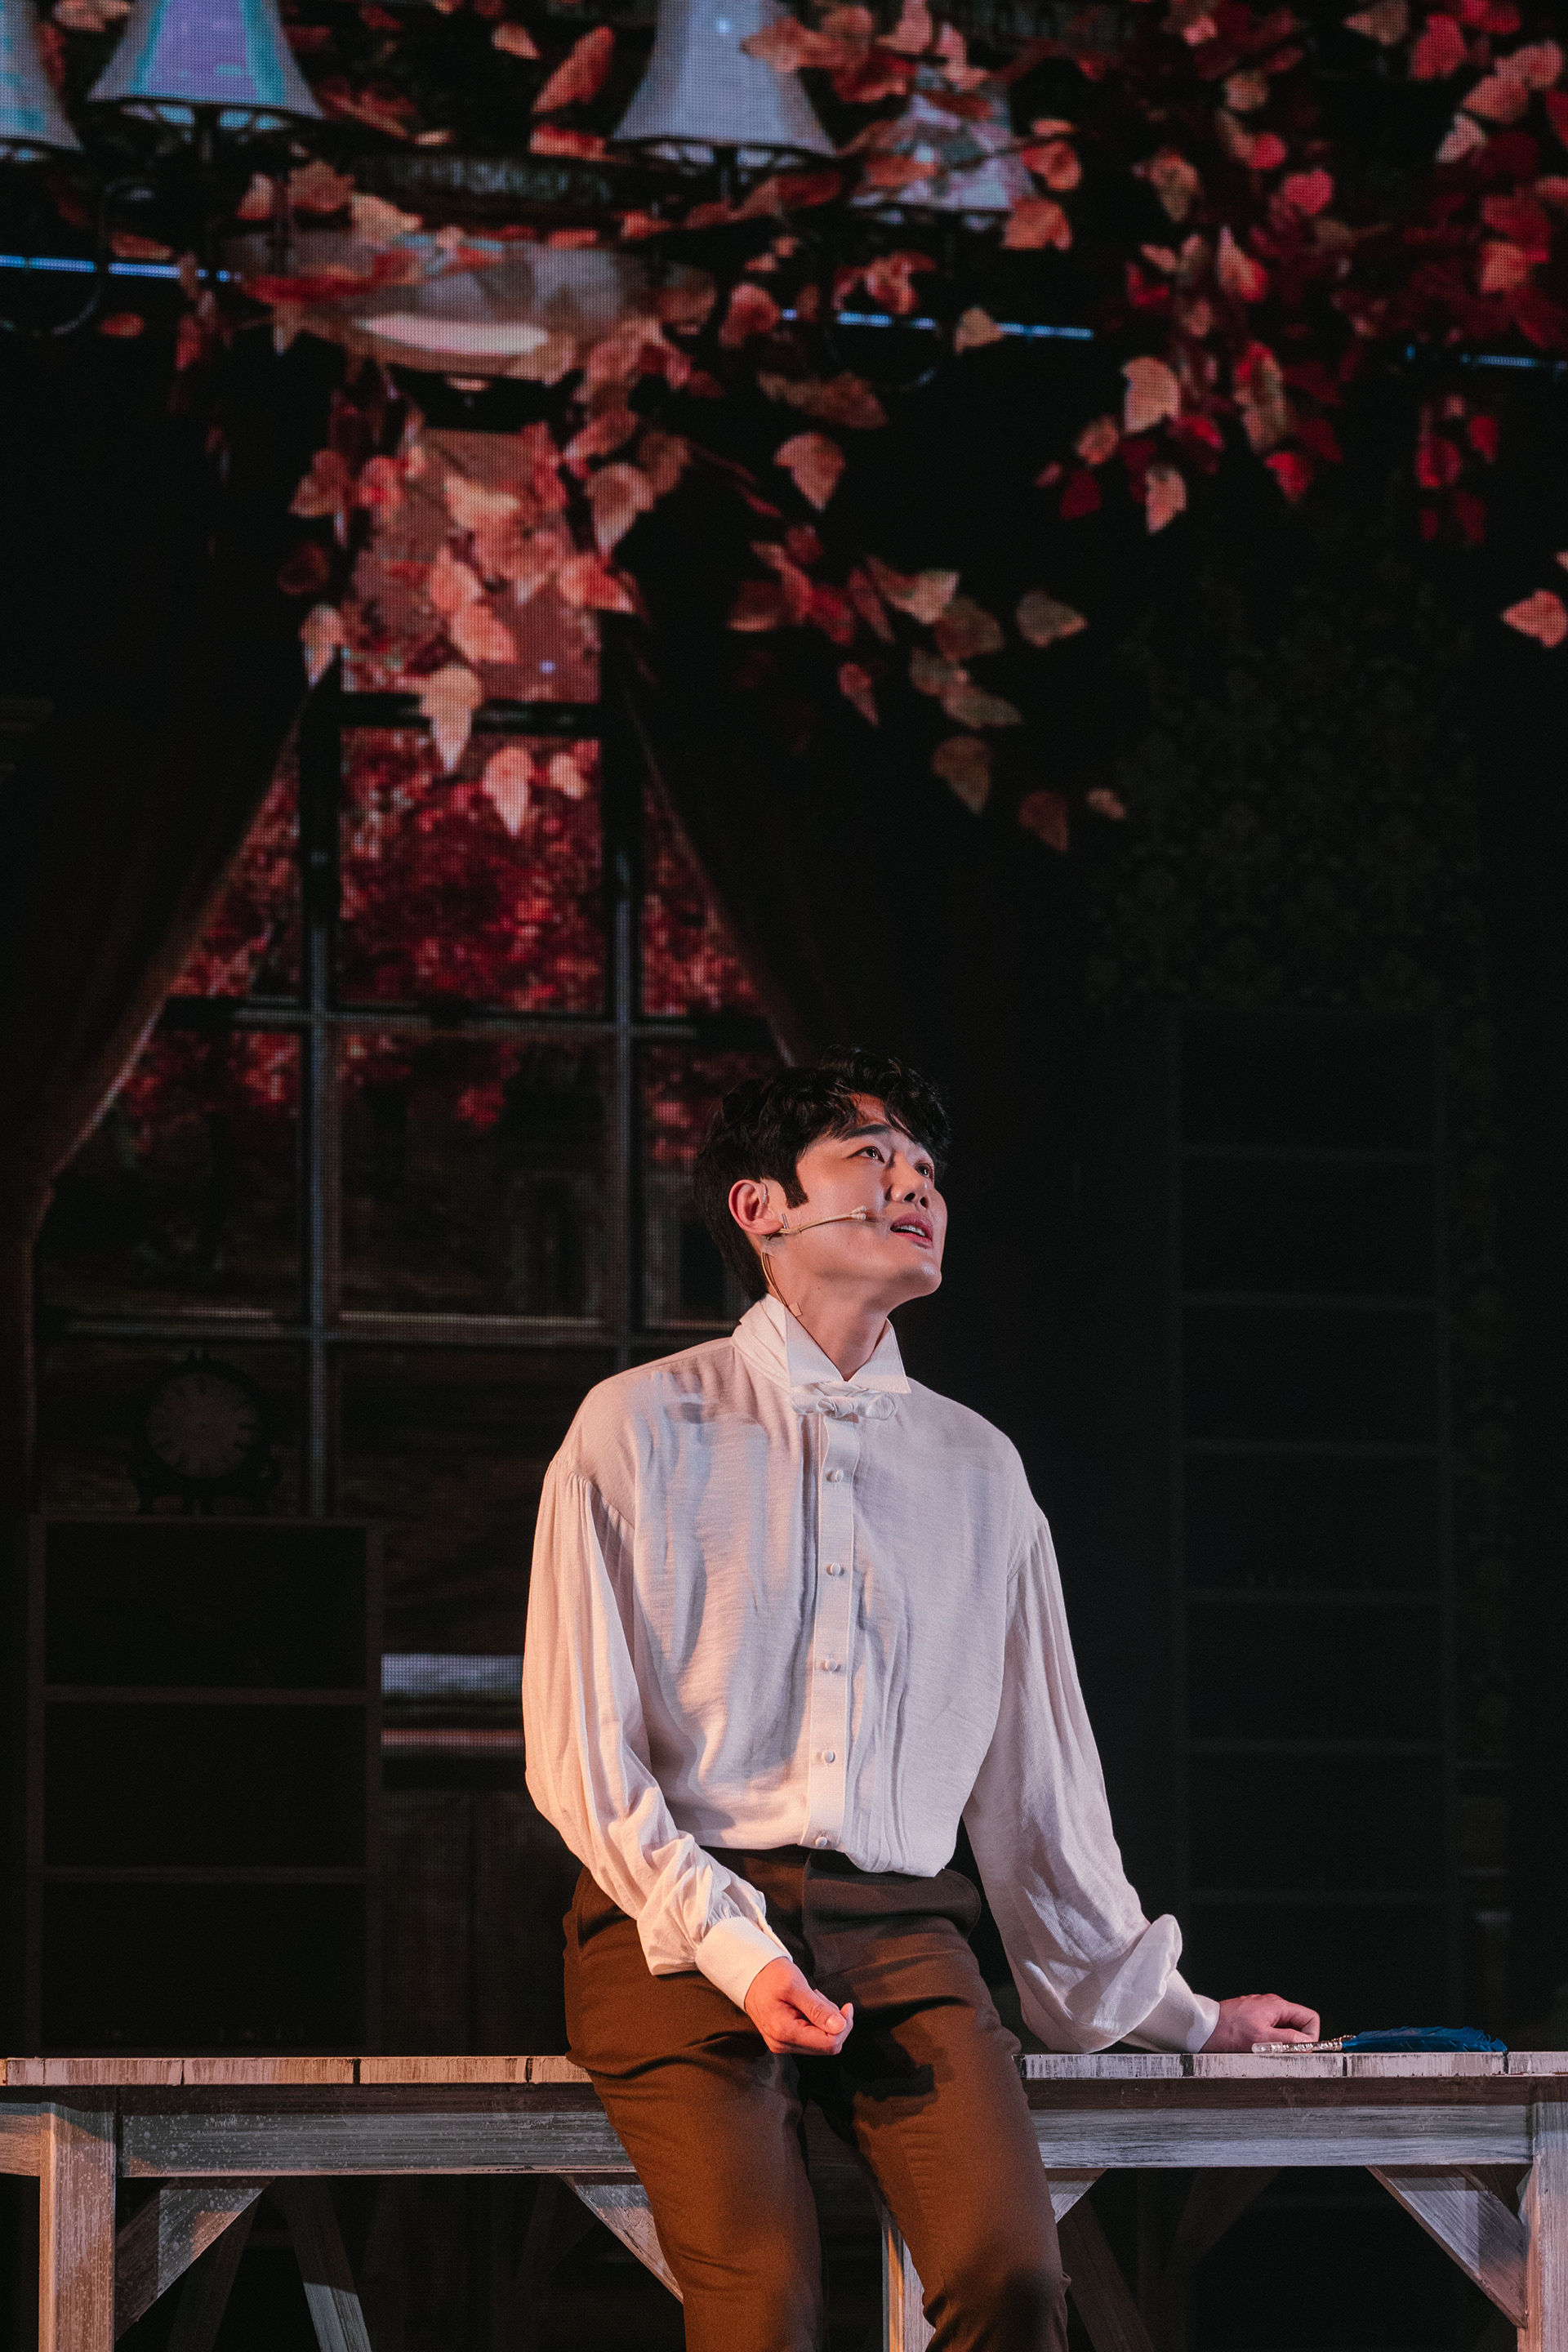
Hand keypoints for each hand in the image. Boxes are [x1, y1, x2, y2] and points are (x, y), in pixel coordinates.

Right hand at [743, 1957, 854, 2055]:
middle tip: (821, 1998)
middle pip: (827, 2046)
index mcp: (785, 2032)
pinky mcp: (784, 2040)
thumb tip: (840, 2026)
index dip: (843, 2026)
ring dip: (824, 2021)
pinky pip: (810, 2038)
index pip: (829, 2043)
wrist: (749, 1974)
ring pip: (820, 2043)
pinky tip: (807, 2007)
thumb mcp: (796, 1985)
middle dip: (834, 2022)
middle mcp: (783, 2044)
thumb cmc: (770, 1976)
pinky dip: (816, 2022)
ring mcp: (782, 2044)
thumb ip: (818, 2008)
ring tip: (811, 1999)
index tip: (846, 2007)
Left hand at [1203, 1993, 1320, 2051]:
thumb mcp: (1262, 2039)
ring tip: (1264, 2051)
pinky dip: (1267, 2042)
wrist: (1202, 2029)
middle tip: (1281, 2053)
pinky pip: (1268, 2031)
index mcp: (1277, 2006)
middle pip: (1297, 2025)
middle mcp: (1270, 2006)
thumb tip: (1308, 2043)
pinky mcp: (1251, 2020)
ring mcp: (1260, 2012)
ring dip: (1279, 2043)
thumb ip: (1289, 2041)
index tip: (1300, 2050)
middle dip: (1294, 2042)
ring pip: (1283, 2030)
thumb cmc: (1227, 2031)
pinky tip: (1255, 2048)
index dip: (1310, 2036)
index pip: (1310, 2018)